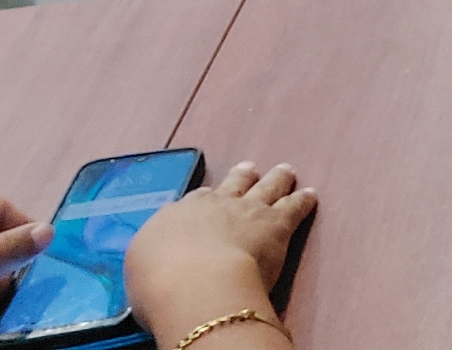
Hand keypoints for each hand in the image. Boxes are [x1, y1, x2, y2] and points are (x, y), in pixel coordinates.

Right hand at [124, 162, 315, 348]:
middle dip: (243, 175)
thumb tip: (159, 259)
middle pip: (233, 183)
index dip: (207, 199)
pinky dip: (304, 200)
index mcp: (178, 214)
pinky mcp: (277, 223)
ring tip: (285, 170)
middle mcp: (215, 204)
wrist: (197, 282)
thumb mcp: (141, 267)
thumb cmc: (159, 284)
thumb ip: (154, 256)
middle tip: (250, 167)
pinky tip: (310, 195)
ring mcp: (248, 209)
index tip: (211, 196)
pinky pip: (294, 206)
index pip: (195, 200)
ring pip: (267, 186)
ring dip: (277, 177)